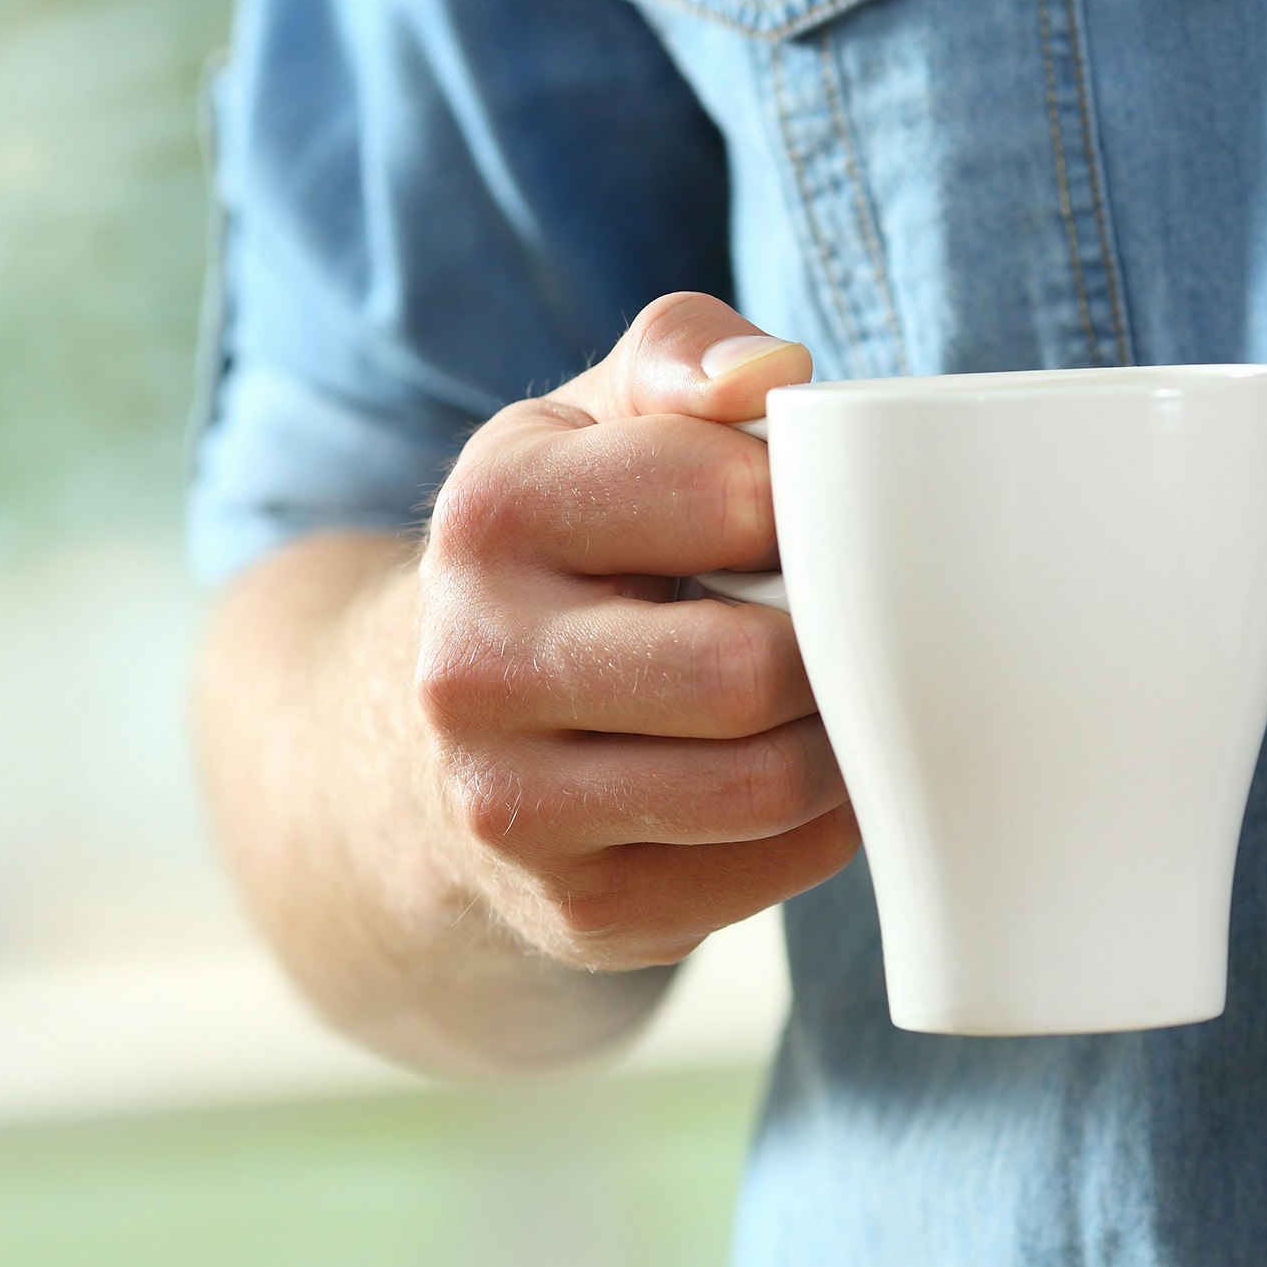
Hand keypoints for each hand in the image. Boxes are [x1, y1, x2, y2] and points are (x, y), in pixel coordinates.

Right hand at [414, 292, 861, 969]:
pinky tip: (786, 781)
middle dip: (825, 645)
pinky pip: (763, 879)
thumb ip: (682, 355)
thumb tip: (771, 374)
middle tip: (835, 626)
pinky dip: (812, 831)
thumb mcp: (596, 423)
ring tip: (824, 701)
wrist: (432, 735)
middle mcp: (472, 667)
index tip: (806, 521)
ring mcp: (511, 807)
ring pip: (764, 788)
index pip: (731, 500)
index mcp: (489, 515)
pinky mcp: (578, 911)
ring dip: (834, 746)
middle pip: (749, 669)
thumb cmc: (566, 550)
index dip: (807, 508)